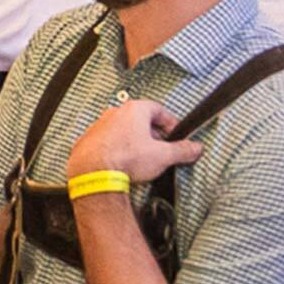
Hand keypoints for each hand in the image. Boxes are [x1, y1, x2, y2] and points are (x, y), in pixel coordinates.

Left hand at [65, 99, 206, 183]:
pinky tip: (122, 162)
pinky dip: (117, 148)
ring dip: (134, 141)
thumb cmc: (125, 159)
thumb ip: (182, 150)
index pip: (159, 110)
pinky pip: (107, 141)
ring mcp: (99, 126)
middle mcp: (114, 113)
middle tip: (162, 148)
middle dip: (153, 133)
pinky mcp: (88, 140)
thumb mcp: (162, 156)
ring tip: (142, 158)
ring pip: (122, 130)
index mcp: (134, 110)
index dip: (170, 123)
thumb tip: (195, 148)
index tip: (176, 135)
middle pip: (140, 119)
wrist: (92, 173)